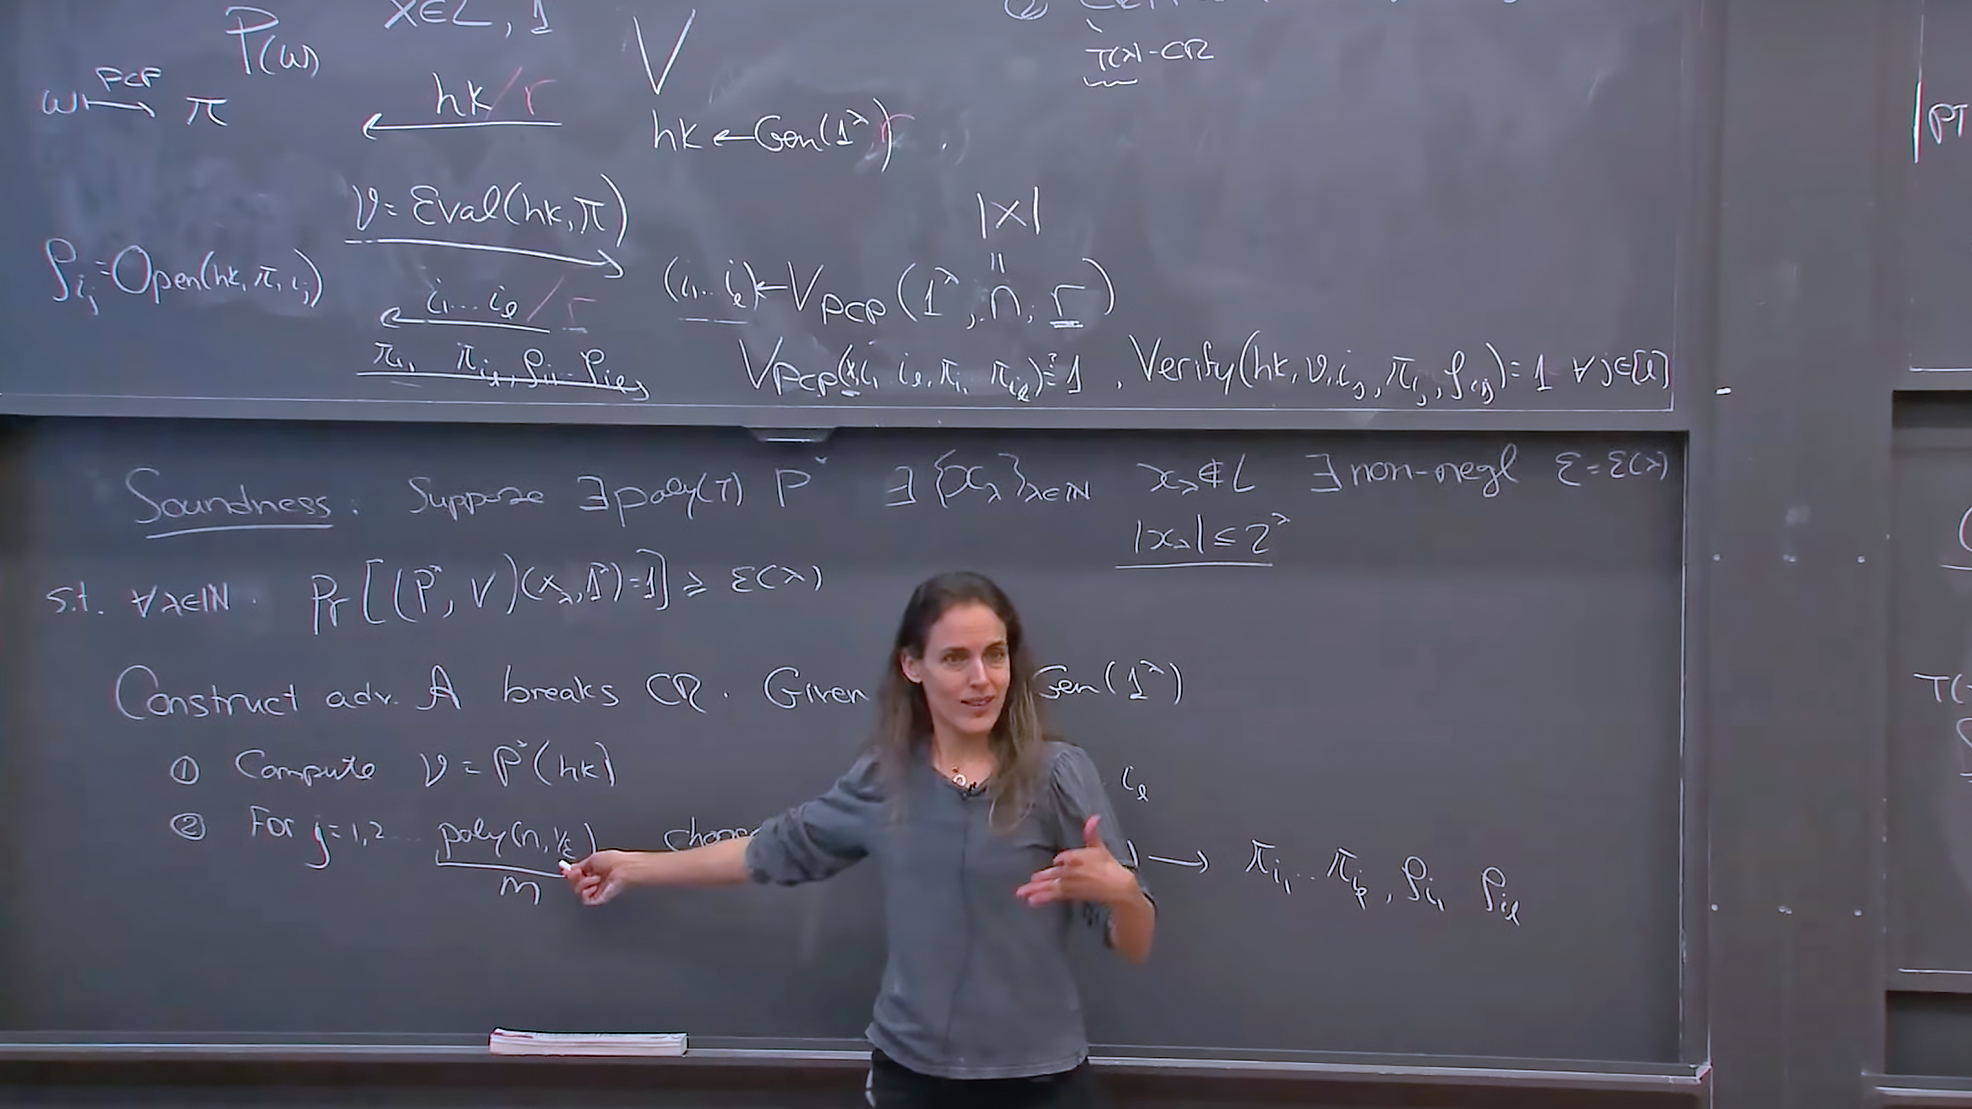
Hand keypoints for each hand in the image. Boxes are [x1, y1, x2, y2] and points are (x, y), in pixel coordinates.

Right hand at [562, 850, 633, 905]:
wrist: (623, 869)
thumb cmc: (613, 861)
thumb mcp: (592, 858)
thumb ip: (578, 866)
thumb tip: (567, 869)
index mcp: (593, 870)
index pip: (575, 875)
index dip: (569, 873)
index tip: (565, 869)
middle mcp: (594, 881)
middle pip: (574, 884)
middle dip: (574, 878)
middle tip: (580, 873)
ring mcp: (596, 890)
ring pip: (578, 892)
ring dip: (583, 883)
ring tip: (595, 878)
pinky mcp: (599, 898)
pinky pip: (585, 900)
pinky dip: (586, 893)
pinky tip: (594, 886)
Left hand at [1017, 815, 1139, 907]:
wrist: (1117, 887)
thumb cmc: (1107, 865)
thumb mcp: (1099, 847)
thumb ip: (1091, 833)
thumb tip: (1094, 817)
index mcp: (1084, 859)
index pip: (1075, 858)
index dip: (1067, 859)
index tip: (1058, 860)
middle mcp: (1076, 873)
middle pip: (1058, 875)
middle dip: (1042, 878)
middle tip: (1028, 881)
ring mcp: (1072, 885)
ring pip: (1053, 887)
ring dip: (1037, 890)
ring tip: (1023, 893)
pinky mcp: (1070, 894)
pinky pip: (1055, 896)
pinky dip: (1043, 898)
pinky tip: (1032, 901)